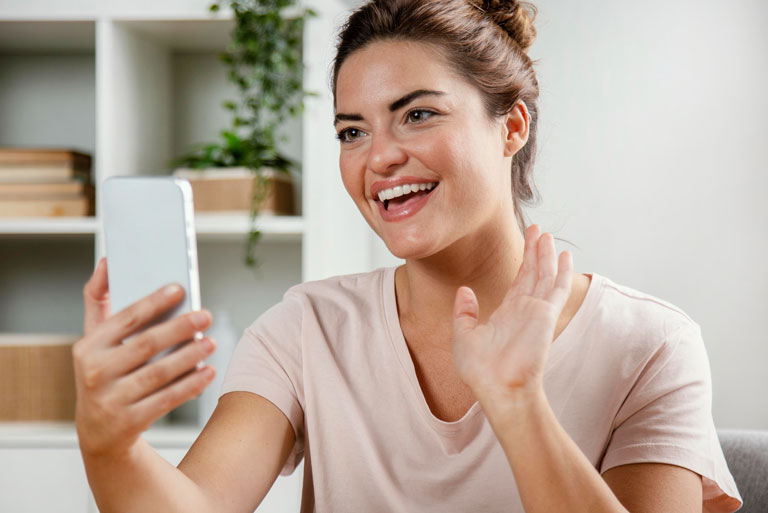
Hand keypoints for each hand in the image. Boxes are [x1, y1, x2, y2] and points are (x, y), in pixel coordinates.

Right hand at [73, 257, 216, 458]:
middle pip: (145, 344)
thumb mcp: (95, 340)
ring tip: (211, 342)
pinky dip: (190, 385)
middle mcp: (95, 373)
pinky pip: (166, 400)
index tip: (180, 289)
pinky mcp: (128, 422)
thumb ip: (99, 301)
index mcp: (88, 347)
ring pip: (158, 373)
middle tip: (206, 315)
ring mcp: (110, 400)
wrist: (99, 432)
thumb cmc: (105, 373)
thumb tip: (107, 262)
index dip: (153, 302)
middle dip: (180, 328)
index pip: (125, 318)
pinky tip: (208, 372)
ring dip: (189, 356)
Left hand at [451, 225, 572, 402]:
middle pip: (533, 273)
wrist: (499, 389)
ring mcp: (537, 311)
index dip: (522, 262)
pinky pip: (556, 287)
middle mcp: (524, 310)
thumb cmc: (481, 372)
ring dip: (545, 253)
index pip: (518, 282)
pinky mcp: (546, 314)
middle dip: (535, 250)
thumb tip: (464, 291)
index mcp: (506, 314)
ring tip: (545, 233)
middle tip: (536, 228)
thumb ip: (464, 313)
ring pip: (544, 274)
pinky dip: (561, 270)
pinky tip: (563, 254)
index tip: (525, 243)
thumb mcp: (463, 337)